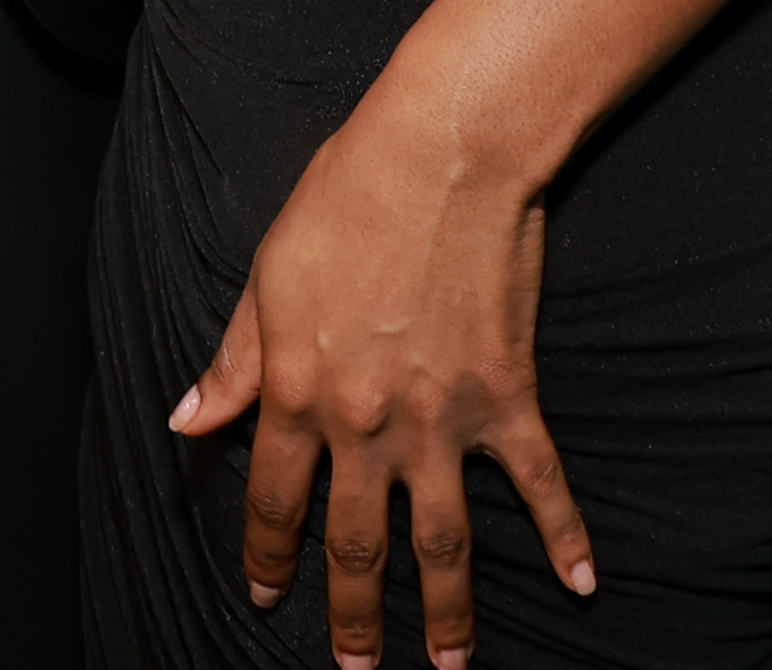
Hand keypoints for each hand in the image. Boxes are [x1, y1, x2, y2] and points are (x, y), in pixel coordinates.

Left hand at [171, 93, 595, 668]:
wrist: (444, 152)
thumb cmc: (346, 198)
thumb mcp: (267, 275)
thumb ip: (233, 361)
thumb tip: (189, 420)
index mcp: (298, 392)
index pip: (274, 500)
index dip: (268, 554)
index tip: (265, 593)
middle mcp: (366, 424)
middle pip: (357, 545)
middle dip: (354, 617)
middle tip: (355, 669)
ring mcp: (441, 418)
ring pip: (442, 541)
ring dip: (446, 613)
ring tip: (449, 665)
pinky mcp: (506, 397)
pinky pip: (539, 483)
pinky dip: (565, 535)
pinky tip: (582, 582)